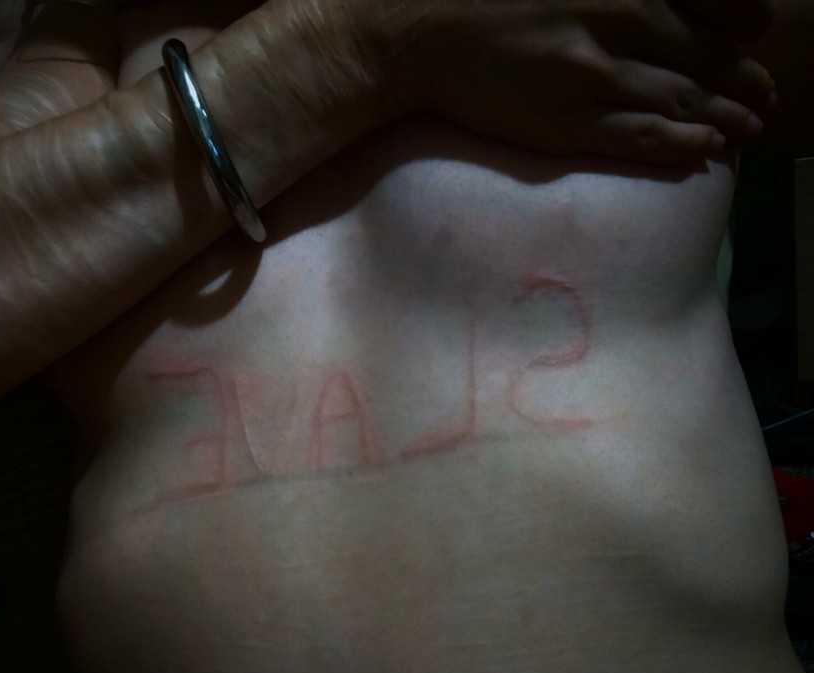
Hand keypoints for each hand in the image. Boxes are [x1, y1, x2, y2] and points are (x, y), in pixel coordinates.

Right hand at [334, 0, 776, 162]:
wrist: (418, 32)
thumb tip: (659, 1)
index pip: (721, 0)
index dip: (745, 22)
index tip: (754, 33)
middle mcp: (625, 18)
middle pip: (711, 56)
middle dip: (746, 81)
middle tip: (763, 99)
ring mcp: (599, 75)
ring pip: (686, 101)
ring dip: (726, 118)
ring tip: (744, 131)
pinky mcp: (571, 122)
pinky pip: (646, 137)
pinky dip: (684, 144)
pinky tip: (705, 150)